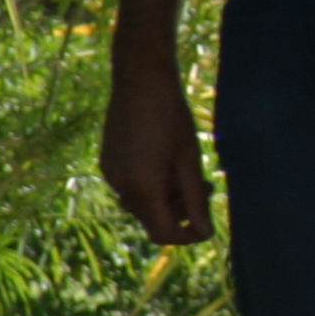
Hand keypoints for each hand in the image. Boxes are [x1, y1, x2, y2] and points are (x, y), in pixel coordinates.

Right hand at [101, 57, 215, 245]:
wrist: (140, 79)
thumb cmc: (171, 116)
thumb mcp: (190, 159)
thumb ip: (195, 198)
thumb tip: (204, 232)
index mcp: (142, 187)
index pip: (163, 234)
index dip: (186, 236)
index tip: (206, 225)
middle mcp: (120, 186)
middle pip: (153, 219)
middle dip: (180, 210)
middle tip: (206, 185)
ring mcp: (110, 174)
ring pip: (143, 202)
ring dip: (167, 196)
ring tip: (187, 170)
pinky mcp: (107, 163)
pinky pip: (132, 186)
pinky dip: (151, 183)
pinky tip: (166, 158)